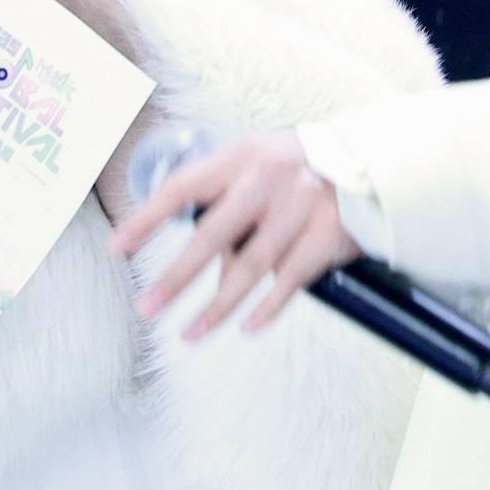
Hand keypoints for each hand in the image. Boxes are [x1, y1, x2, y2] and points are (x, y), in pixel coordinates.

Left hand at [107, 129, 361, 335]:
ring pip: (249, 266)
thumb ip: (226, 202)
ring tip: (188, 334)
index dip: (148, 218)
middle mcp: (269, 177)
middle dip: (175, 277)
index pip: (183, 186)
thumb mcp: (258, 165)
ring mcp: (301, 205)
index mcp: (242, 155)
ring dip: (217, 307)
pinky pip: (290, 280)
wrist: (371, 164)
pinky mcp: (329, 234)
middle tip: (146, 308)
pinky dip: (266, 308)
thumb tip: (196, 261)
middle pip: (212, 234)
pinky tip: (245, 327)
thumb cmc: (298, 168)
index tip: (118, 248)